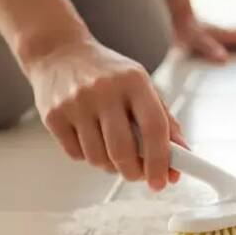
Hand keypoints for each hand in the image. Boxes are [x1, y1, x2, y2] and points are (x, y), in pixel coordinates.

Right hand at [26, 38, 184, 190]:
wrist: (59, 52)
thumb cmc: (108, 74)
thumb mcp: (141, 86)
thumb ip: (164, 120)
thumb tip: (182, 158)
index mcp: (134, 81)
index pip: (154, 127)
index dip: (160, 160)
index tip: (162, 182)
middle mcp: (104, 90)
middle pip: (123, 150)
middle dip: (134, 172)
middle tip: (138, 175)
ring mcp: (75, 103)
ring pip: (98, 158)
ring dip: (110, 166)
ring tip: (112, 150)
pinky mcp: (53, 115)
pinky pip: (76, 154)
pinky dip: (87, 156)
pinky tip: (89, 138)